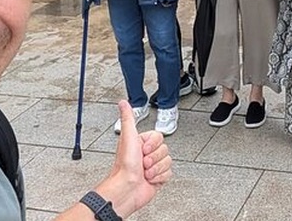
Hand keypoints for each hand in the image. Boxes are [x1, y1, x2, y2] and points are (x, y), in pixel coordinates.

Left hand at [95, 101, 172, 217]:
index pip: (159, 137)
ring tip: (145, 172)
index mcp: (140, 143)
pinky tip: (149, 179)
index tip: (142, 150)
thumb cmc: (124, 166)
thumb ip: (128, 118)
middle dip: (154, 158)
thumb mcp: (128, 137)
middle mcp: (146, 154)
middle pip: (165, 149)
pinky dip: (160, 177)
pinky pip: (169, 173)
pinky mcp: (158, 178)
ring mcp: (152, 166)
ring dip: (156, 168)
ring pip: (168, 161)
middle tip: (143, 163)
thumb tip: (123, 102)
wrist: (126, 189)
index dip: (152, 145)